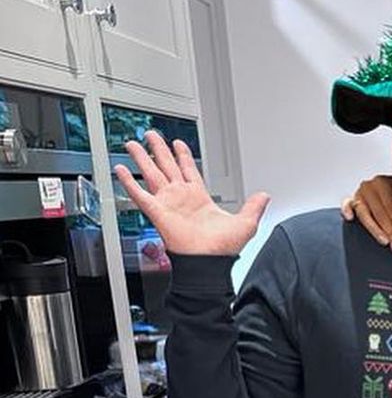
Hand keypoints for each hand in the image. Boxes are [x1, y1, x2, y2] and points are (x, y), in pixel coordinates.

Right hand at [114, 132, 268, 255]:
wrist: (208, 262)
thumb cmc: (223, 249)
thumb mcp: (245, 222)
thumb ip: (254, 206)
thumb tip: (265, 196)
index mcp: (200, 198)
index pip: (189, 170)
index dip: (183, 156)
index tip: (177, 143)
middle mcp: (181, 198)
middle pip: (167, 166)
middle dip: (159, 150)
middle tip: (151, 135)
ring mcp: (168, 203)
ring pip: (151, 174)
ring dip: (142, 158)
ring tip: (132, 143)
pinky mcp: (157, 212)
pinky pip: (139, 193)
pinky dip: (129, 181)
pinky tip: (120, 168)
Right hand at [341, 175, 391, 249]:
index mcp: (383, 182)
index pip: (390, 207)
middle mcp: (369, 187)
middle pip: (378, 212)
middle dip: (389, 231)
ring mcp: (358, 194)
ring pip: (364, 214)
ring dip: (375, 229)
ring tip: (384, 241)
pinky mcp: (350, 201)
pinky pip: (346, 205)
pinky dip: (346, 209)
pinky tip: (350, 218)